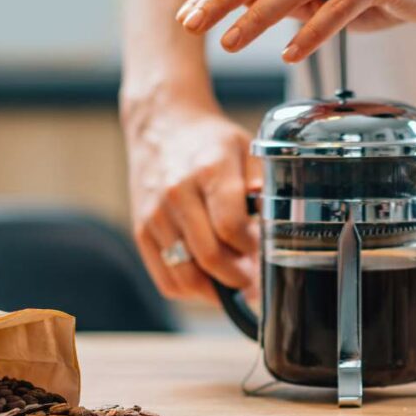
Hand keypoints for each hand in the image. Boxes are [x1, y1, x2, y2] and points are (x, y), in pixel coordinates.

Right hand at [123, 104, 260, 302]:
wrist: (163, 125)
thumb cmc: (211, 141)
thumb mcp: (247, 149)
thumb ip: (263, 186)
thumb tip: (274, 226)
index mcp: (209, 170)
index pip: (231, 226)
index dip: (253, 249)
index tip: (264, 253)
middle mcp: (177, 194)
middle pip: (209, 256)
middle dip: (239, 277)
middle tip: (256, 280)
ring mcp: (155, 215)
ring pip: (186, 275)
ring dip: (215, 289)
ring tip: (235, 283)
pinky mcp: (141, 231)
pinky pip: (166, 279)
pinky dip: (191, 290)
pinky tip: (210, 282)